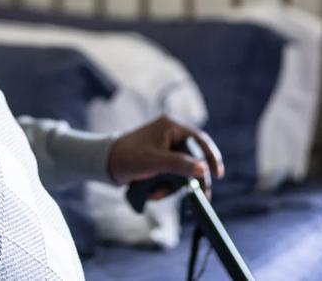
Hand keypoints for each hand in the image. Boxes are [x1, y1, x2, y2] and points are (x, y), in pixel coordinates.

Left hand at [107, 115, 224, 198]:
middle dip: (189, 179)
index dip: (211, 157)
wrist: (104, 165)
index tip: (217, 174)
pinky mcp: (159, 160)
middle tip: (200, 195)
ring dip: (173, 186)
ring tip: (157, 192)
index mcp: (171, 126)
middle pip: (193, 158)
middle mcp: (170, 134)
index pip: (200, 140)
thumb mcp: (155, 162)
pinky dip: (165, 186)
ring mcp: (165, 148)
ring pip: (182, 171)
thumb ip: (179, 165)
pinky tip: (152, 191)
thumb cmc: (127, 157)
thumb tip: (203, 170)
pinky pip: (172, 176)